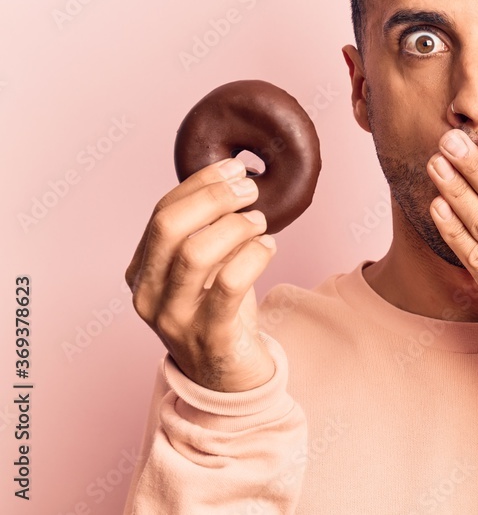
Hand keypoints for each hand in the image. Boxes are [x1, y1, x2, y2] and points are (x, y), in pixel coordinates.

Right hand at [125, 157, 277, 391]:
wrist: (228, 377)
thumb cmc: (218, 310)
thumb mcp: (204, 267)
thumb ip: (205, 229)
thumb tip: (233, 175)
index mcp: (141, 271)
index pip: (162, 213)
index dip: (199, 184)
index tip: (234, 168)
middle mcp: (149, 295)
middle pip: (170, 227)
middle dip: (213, 198)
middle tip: (250, 189)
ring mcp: (175, 319)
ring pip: (196, 253)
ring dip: (235, 226)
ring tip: (259, 222)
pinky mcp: (210, 336)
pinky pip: (230, 285)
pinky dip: (253, 256)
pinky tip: (268, 246)